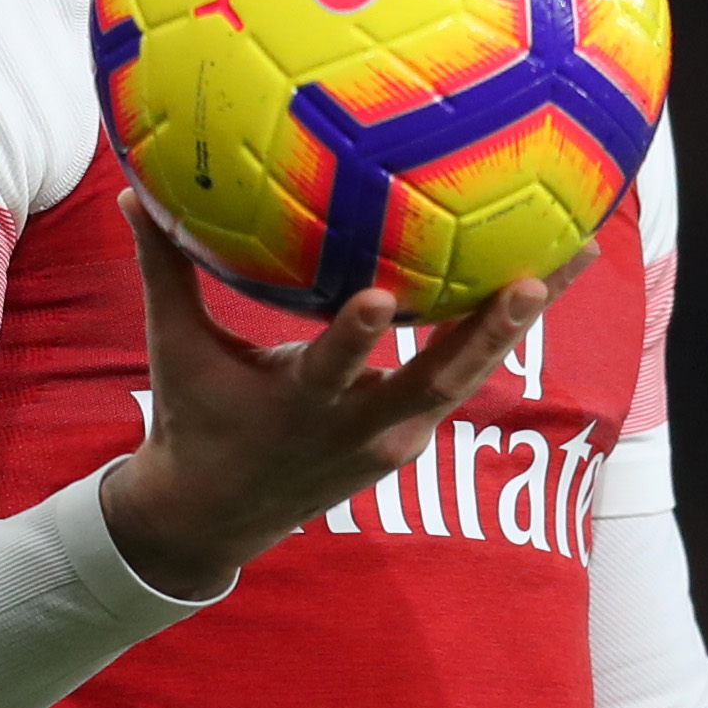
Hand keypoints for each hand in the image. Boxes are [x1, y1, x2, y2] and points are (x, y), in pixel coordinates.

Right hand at [97, 189, 595, 599]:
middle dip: (487, 331)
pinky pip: (464, 378)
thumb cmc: (196, 417)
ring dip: (520, 320)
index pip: (332, 369)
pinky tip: (539, 274)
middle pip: (438, 379)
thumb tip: (132, 188)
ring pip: (470, 375)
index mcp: (300, 405)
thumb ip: (165, 270)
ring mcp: (397, 438)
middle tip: (534, 278)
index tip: (380, 295)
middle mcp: (361, 427)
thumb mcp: (177, 349)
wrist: (217, 519)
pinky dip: (499, 333)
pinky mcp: (415, 439)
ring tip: (575, 254)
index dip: (357, 337)